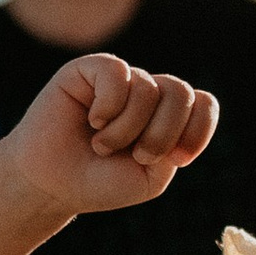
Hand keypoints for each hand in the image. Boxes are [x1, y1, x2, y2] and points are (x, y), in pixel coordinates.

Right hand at [3, 55, 218, 216]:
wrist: (51, 185)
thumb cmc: (99, 182)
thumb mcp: (150, 176)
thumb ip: (174, 143)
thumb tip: (179, 101)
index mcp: (167, 117)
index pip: (204, 104)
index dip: (197, 131)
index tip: (177, 160)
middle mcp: (147, 92)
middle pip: (181, 92)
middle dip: (162, 134)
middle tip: (136, 155)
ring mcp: (120, 79)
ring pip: (148, 89)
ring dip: (127, 129)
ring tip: (102, 145)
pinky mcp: (89, 69)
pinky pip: (118, 74)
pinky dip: (108, 106)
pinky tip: (92, 120)